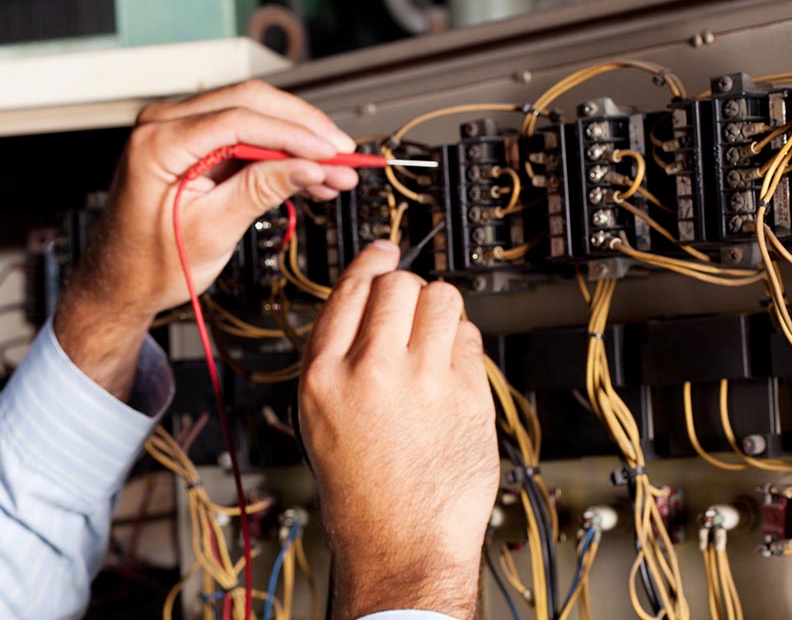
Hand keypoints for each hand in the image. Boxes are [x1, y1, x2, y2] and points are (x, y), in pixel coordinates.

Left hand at [54, 80, 357, 399]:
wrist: (121, 282)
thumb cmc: (149, 264)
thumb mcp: (212, 230)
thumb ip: (261, 190)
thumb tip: (310, 166)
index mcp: (157, 142)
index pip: (239, 119)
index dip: (294, 134)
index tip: (332, 152)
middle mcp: (162, 124)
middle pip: (250, 102)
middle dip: (303, 128)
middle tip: (344, 155)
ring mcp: (175, 129)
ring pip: (252, 113)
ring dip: (297, 139)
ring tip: (335, 172)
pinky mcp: (191, 143)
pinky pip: (242, 133)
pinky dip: (278, 151)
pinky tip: (310, 173)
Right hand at [298, 241, 497, 619]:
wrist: (400, 540)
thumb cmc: (361, 489)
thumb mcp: (320, 416)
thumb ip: (337, 357)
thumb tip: (366, 303)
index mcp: (323, 376)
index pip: (349, 290)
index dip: (371, 262)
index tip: (383, 251)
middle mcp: (370, 371)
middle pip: (398, 283)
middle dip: (407, 288)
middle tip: (410, 308)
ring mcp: (423, 382)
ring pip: (442, 298)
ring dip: (440, 308)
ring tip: (434, 337)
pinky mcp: (467, 395)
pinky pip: (471, 339)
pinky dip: (464, 345)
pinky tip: (451, 371)